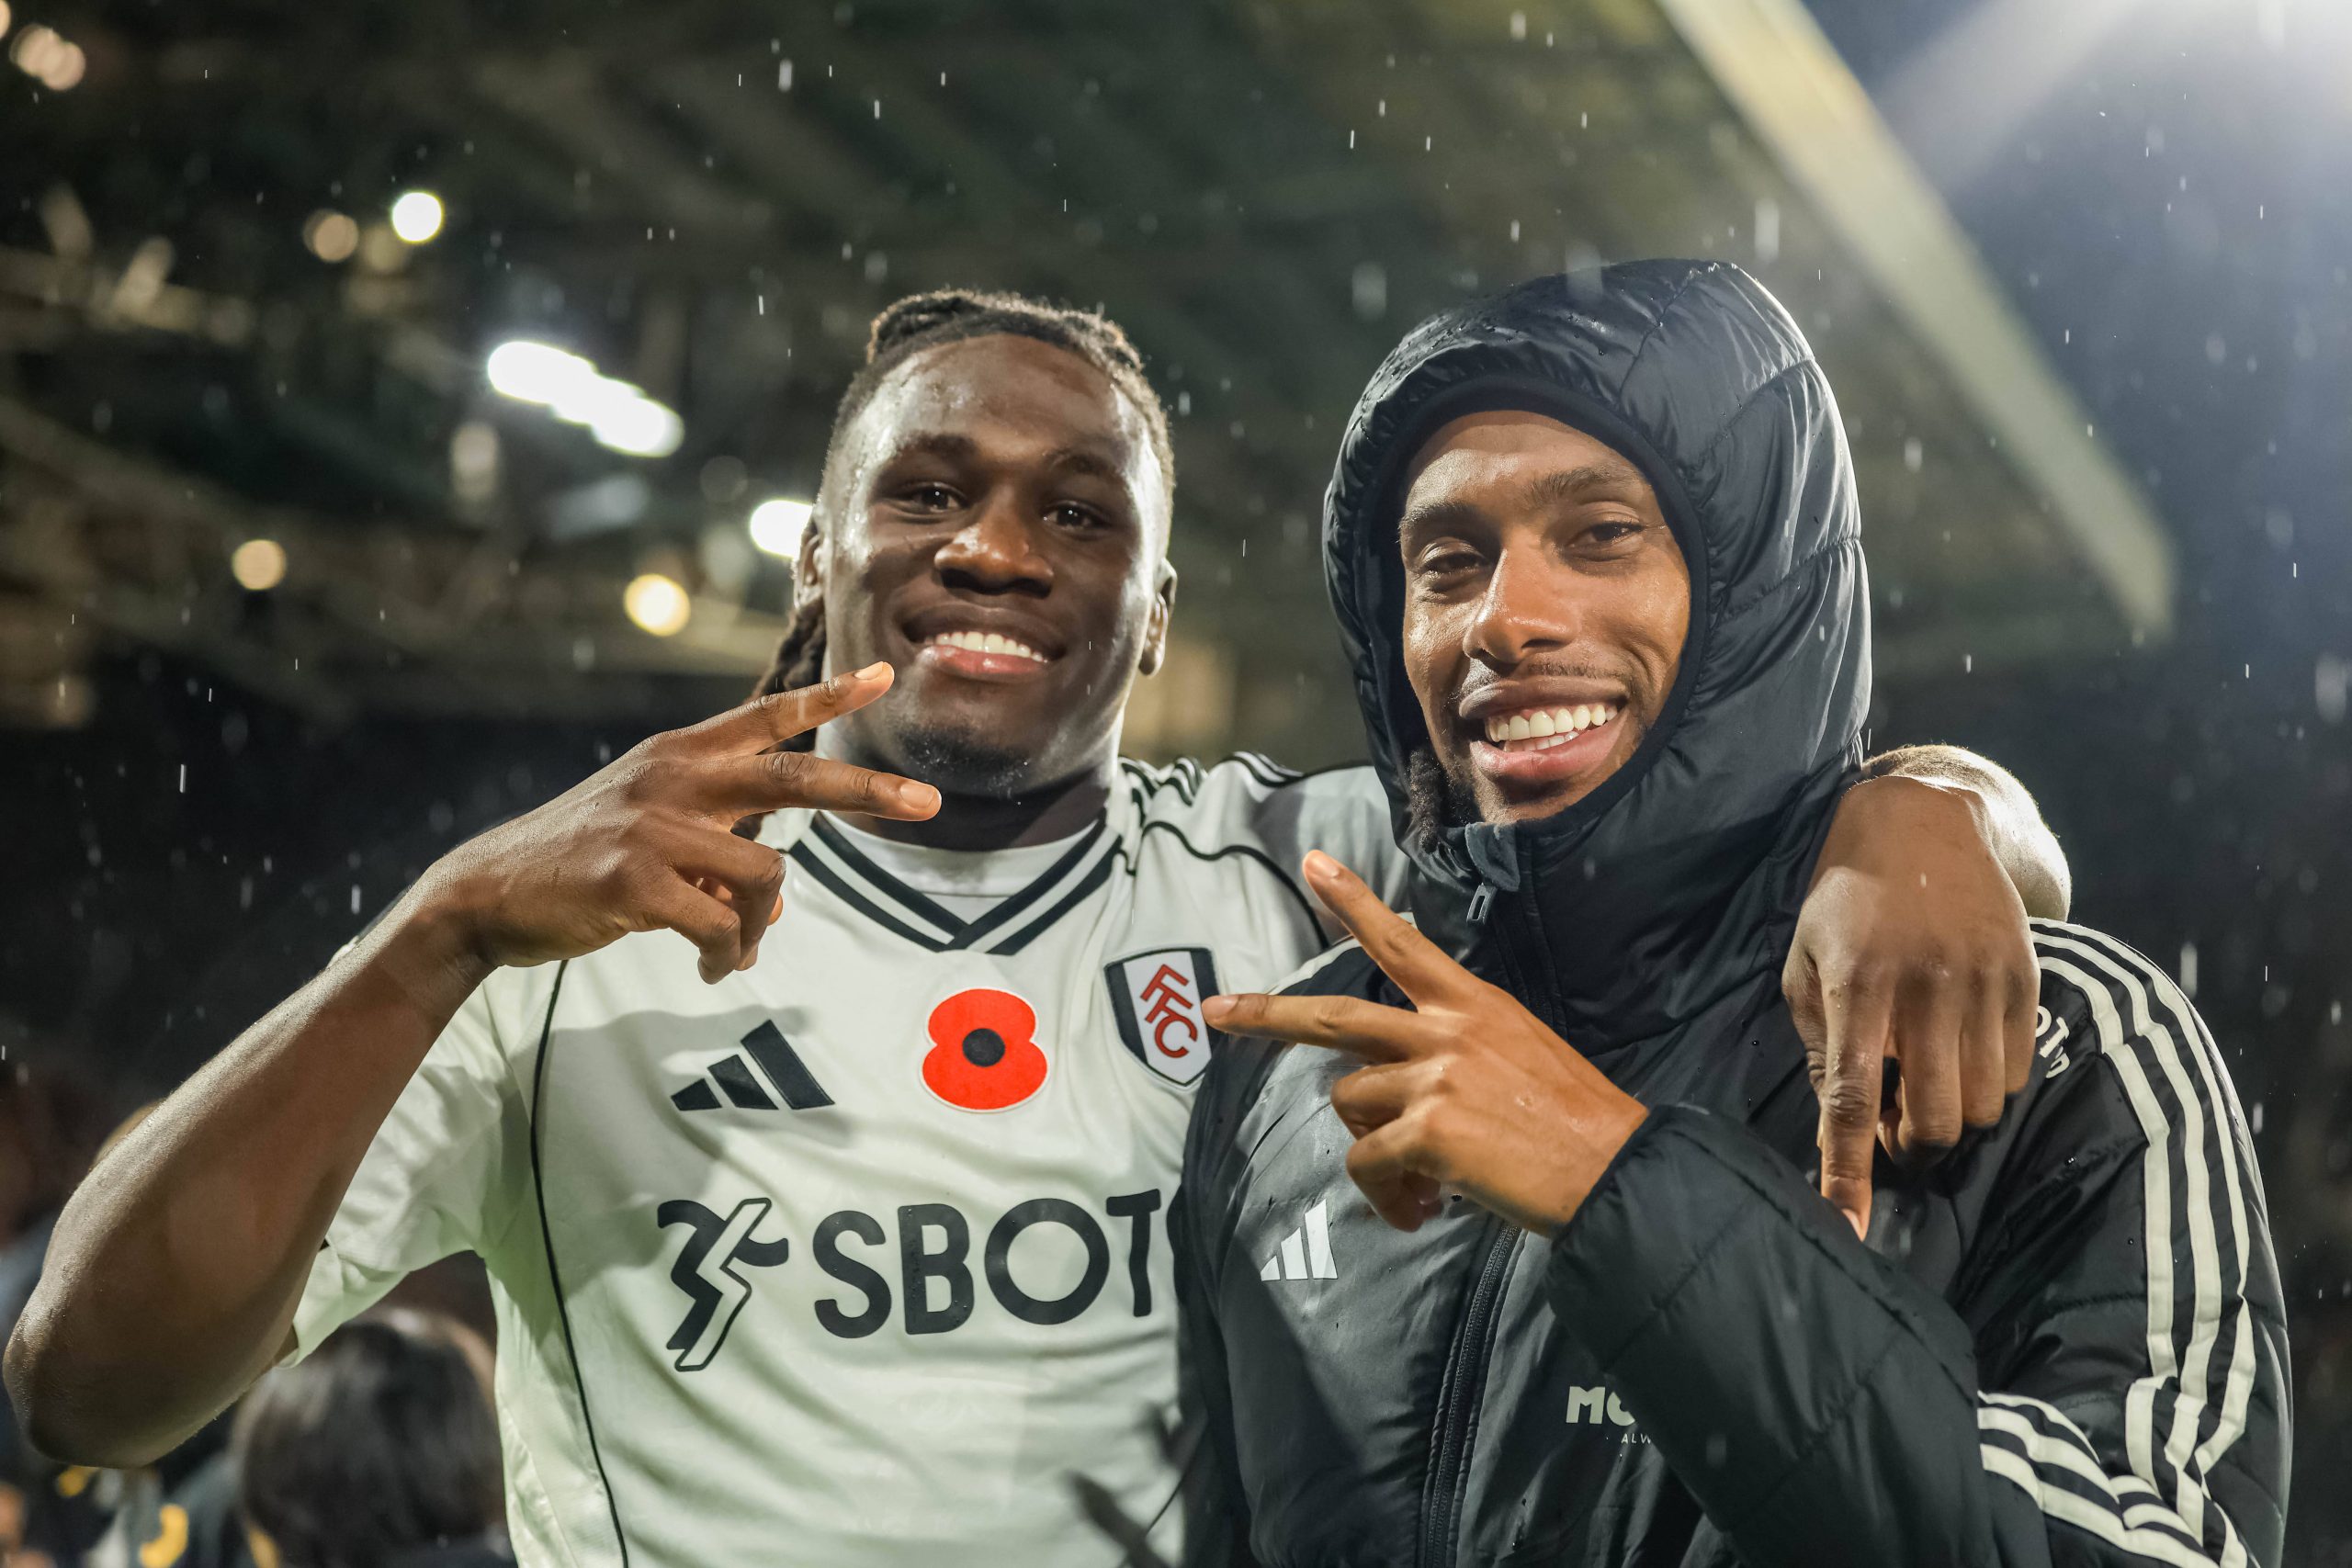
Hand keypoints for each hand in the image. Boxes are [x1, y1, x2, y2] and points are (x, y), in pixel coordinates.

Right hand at [417, 663, 938, 983]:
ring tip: (730, 953)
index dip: (828, 696)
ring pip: (764, 877)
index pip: (765, 715)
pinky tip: (709, 966)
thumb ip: (716, 856)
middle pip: (792, 778)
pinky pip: (718, 926)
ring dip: (758, 929)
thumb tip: (771, 913)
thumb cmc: (581, 865)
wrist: (490, 893)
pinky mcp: (634, 881)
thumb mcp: (652, 840)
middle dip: (866, 791)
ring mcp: (653, 827)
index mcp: (678, 757)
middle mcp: (672, 778)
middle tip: (927, 804)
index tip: (883, 676)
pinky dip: (725, 955)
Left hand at [1203, 852, 1645, 1235]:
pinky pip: (1366, 1163)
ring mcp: (1433, 1079)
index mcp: (1474, 1005)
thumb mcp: (1523, 1054)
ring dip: (1370, 1143)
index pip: (1402, 943)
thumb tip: (1409, 1093)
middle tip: (1218, 1012)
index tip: (1317, 867)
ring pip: (1349, 1102)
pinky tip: (1423, 1207)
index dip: (1354, 904)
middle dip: (1267, 1016)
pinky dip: (1386, 1194)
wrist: (1615, 1169)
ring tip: (1417, 1179)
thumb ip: (1459, 1054)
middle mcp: (1446, 1031)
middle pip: (1336, 1017)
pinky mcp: (1427, 1132)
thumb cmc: (1577, 1121)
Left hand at [1785, 774, 2038, 1236]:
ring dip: (1951, 1117)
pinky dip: (1987, 1084)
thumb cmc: (1844, 902)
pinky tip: (1959, 1051)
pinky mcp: (2026, 978)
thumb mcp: (1805, 963)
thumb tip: (1843, 1124)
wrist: (1922, 821)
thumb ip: (1821, 1045)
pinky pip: (2017, 1072)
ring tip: (1924, 1082)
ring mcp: (1984, 981)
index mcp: (1857, 984)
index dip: (1849, 1170)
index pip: (1855, 1097)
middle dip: (1912, 1147)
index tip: (1845, 1227)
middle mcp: (1927, 985)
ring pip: (1983, 1106)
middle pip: (1935, 1120)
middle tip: (1893, 1126)